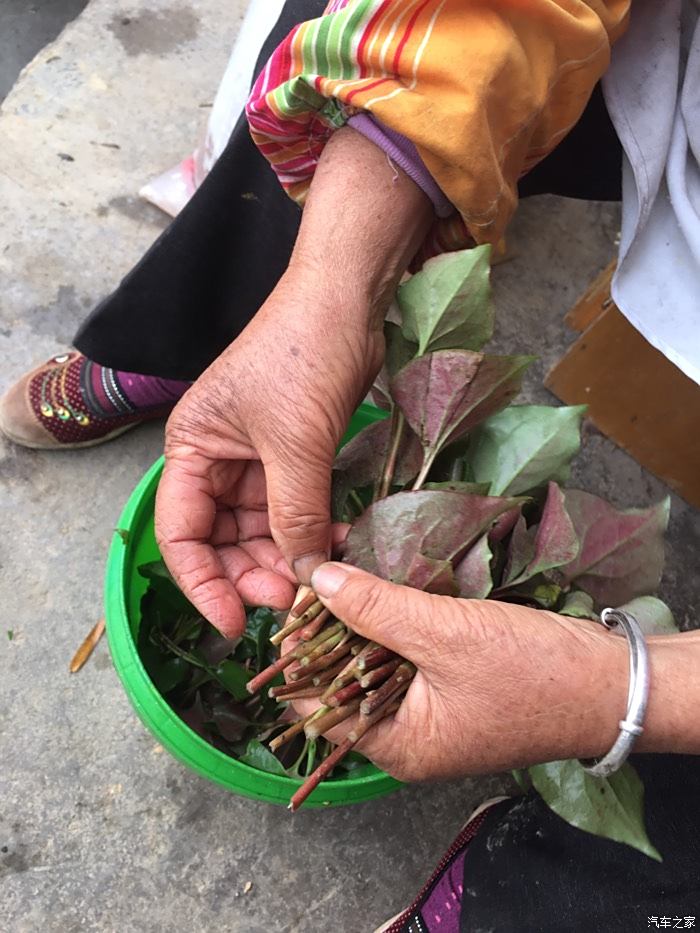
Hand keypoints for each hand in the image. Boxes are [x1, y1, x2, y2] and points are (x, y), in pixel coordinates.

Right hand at [155, 273, 382, 636]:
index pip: (180, 534)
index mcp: (191, 450)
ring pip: (260, 532)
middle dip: (253, 574)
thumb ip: (294, 515)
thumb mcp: (295, 444)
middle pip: (220, 541)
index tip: (237, 623)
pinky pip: (293, 510)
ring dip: (289, 557)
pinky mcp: (291, 457)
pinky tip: (338, 543)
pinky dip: (311, 532)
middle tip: (295, 598)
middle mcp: (215, 460)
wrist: (346, 301)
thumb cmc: (303, 355)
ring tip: (324, 571)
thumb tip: (304, 578)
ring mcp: (254, 460)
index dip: (202, 584)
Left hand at [292, 562, 631, 780]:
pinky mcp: (452, 687)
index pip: (317, 705)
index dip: (298, 651)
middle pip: (342, 682)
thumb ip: (375, 607)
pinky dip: (394, 622)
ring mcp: (431, 713)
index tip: (297, 595)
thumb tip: (315, 579)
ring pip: (373, 664)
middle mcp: (406, 738)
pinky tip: (387, 584)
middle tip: (322, 572)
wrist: (613, 682)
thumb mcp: (446, 634)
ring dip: (363, 619)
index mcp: (396, 746)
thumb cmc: (533, 672)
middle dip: (330, 627)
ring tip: (348, 569)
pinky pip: (406, 656)